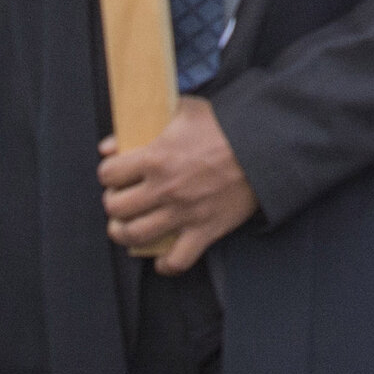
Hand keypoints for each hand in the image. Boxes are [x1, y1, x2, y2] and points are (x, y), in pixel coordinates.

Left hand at [96, 93, 256, 271]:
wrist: (265, 147)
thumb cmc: (226, 125)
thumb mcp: (183, 109)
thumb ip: (146, 122)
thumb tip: (112, 145)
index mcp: (156, 157)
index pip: (108, 175)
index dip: (108, 174)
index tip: (114, 175)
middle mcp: (164, 189)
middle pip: (116, 208)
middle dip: (113, 204)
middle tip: (121, 199)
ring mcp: (183, 213)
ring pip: (135, 236)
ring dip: (124, 234)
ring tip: (127, 227)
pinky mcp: (204, 230)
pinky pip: (177, 260)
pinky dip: (165, 264)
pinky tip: (161, 257)